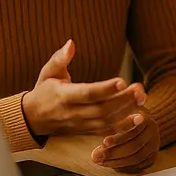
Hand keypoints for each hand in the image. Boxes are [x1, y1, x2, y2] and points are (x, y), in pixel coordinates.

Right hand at [22, 39, 146, 137]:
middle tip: (139, 88)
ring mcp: (80, 125)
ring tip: (142, 98)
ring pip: (106, 121)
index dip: (105, 89)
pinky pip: (106, 131)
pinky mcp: (86, 131)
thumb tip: (71, 43)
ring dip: (126, 112)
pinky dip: (123, 127)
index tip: (122, 80)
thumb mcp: (48, 72)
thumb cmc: (43, 91)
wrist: (33, 119)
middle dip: (122, 100)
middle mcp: (72, 113)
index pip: (87, 94)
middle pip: (101, 109)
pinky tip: (139, 118)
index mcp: (63, 96)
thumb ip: (60, 58)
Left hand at [90, 106, 159, 172]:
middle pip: (135, 146)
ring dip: (116, 162)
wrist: (141, 121)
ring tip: (100, 161)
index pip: (133, 130)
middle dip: (113, 153)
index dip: (118, 138)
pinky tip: (112, 164)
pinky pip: (139, 166)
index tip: (104, 142)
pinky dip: (124, 167)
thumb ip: (114, 112)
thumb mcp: (120, 109)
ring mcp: (154, 144)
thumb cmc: (126, 114)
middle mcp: (153, 131)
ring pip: (137, 158)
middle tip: (96, 155)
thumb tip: (104, 114)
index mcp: (145, 117)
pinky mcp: (152, 156)